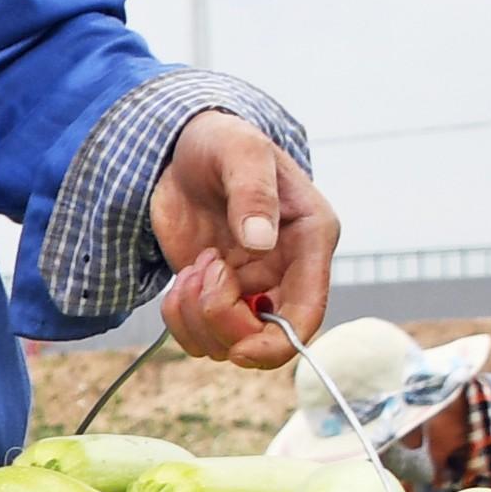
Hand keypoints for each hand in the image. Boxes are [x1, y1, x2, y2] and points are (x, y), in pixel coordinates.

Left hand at [145, 119, 337, 368]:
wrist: (184, 147)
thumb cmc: (223, 142)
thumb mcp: (241, 152)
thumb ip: (253, 193)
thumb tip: (260, 242)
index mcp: (310, 240)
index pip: (308, 313)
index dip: (278, 344)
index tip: (239, 350)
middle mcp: (287, 271)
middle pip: (265, 338)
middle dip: (224, 322)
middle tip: (202, 274)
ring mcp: (251, 286)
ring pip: (228, 342)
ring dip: (197, 316)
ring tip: (193, 266)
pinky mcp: (216, 292)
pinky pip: (200, 333)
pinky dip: (180, 319)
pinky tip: (181, 280)